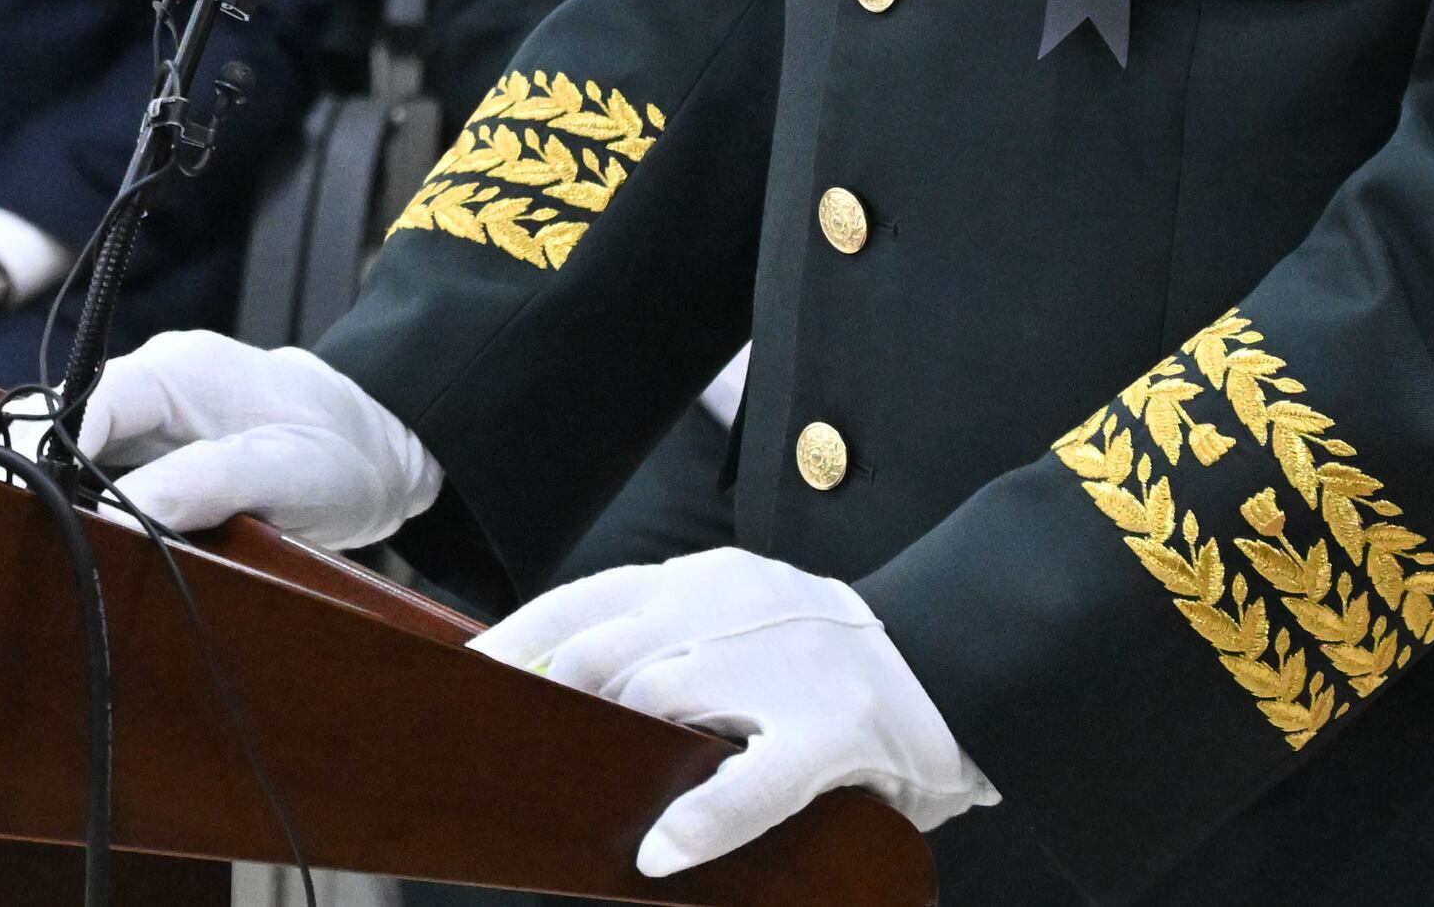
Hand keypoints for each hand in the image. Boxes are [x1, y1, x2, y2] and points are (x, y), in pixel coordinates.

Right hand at [73, 331, 437, 549]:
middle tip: (57, 556)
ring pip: (81, 461)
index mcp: (178, 369)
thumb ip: (209, 483)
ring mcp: (151, 423)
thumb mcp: (289, 472)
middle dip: (56, 490)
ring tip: (80, 562)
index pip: (85, 401)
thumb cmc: (343, 454)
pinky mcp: (156, 457)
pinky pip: (107, 482)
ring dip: (77, 509)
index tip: (38, 519)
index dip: (49, 455)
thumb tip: (123, 510)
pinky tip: (108, 555)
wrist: (377, 451)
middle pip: (68, 432)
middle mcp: (152, 387)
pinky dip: (104, 518)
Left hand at [478, 549, 997, 871]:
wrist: (969, 659)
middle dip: (546, 703)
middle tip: (503, 753)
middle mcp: (737, 606)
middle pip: (604, 653)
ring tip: (571, 797)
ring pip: (664, 701)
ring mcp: (788, 666)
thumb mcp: (740, 624)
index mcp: (707, 578)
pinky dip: (699, 820)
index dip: (514, 644)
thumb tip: (556, 691)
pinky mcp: (839, 730)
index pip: (582, 602)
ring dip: (609, 752)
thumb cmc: (828, 660)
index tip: (464, 682)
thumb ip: (664, 646)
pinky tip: (659, 853)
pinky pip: (753, 782)